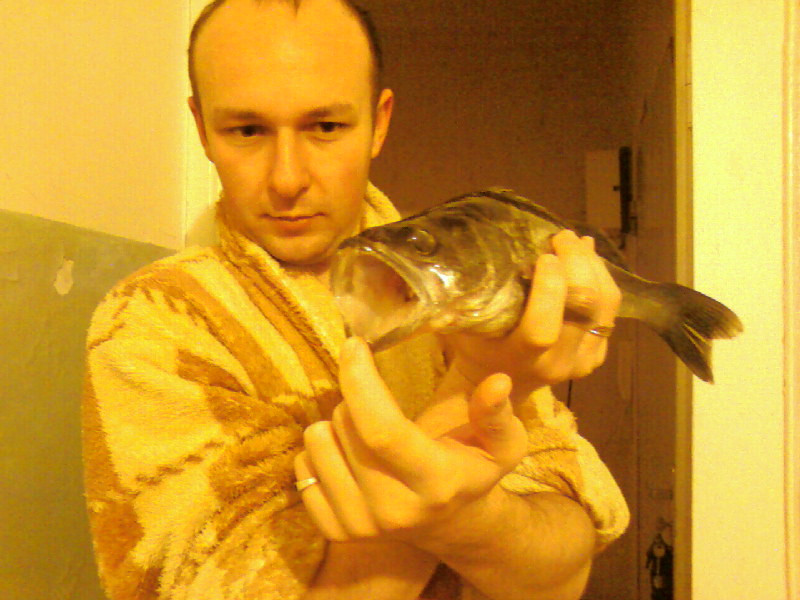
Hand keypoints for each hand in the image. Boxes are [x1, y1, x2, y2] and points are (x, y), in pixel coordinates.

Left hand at [294, 337, 526, 543]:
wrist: (449, 526)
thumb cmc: (472, 471)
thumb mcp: (502, 444)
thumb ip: (498, 414)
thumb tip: (497, 382)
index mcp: (436, 483)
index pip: (382, 430)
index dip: (361, 381)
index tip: (354, 345)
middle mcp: (394, 509)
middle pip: (345, 426)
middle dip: (356, 397)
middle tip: (380, 404)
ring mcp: (359, 524)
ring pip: (317, 442)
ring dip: (336, 424)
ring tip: (366, 433)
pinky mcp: (334, 530)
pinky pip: (302, 467)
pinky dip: (320, 452)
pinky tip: (349, 457)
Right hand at [445, 229, 620, 396]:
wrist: (504, 379)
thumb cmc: (477, 347)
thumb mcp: (463, 328)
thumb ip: (462, 305)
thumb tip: (461, 260)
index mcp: (522, 359)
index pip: (543, 328)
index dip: (549, 289)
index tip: (543, 255)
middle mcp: (558, 363)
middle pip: (584, 309)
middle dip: (577, 264)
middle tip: (561, 237)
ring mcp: (584, 361)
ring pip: (604, 306)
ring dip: (593, 266)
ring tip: (575, 241)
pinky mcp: (598, 354)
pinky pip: (610, 312)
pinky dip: (602, 279)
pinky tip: (587, 258)